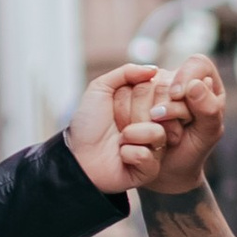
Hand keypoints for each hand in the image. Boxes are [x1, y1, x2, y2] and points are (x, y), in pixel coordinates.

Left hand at [65, 63, 171, 196]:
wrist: (77, 156)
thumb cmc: (88, 124)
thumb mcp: (100, 89)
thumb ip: (126, 73)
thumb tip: (154, 69)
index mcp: (147, 103)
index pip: (159, 88)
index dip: (135, 94)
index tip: (117, 102)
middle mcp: (156, 122)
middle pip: (159, 109)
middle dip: (129, 114)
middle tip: (116, 124)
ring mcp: (156, 146)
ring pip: (156, 132)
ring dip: (130, 134)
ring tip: (119, 141)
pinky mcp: (151, 167)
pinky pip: (148, 154)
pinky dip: (128, 153)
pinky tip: (121, 156)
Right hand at [139, 57, 225, 196]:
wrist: (167, 170)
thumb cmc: (192, 150)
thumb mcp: (208, 134)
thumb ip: (209, 109)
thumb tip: (196, 84)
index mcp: (204, 82)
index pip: (196, 64)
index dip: (186, 77)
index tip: (177, 96)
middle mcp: (177, 78)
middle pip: (166, 79)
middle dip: (169, 110)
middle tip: (175, 136)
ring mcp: (152, 85)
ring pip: (142, 87)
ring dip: (149, 118)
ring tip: (160, 137)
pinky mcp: (131, 94)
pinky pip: (123, 93)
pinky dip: (128, 115)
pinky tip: (138, 131)